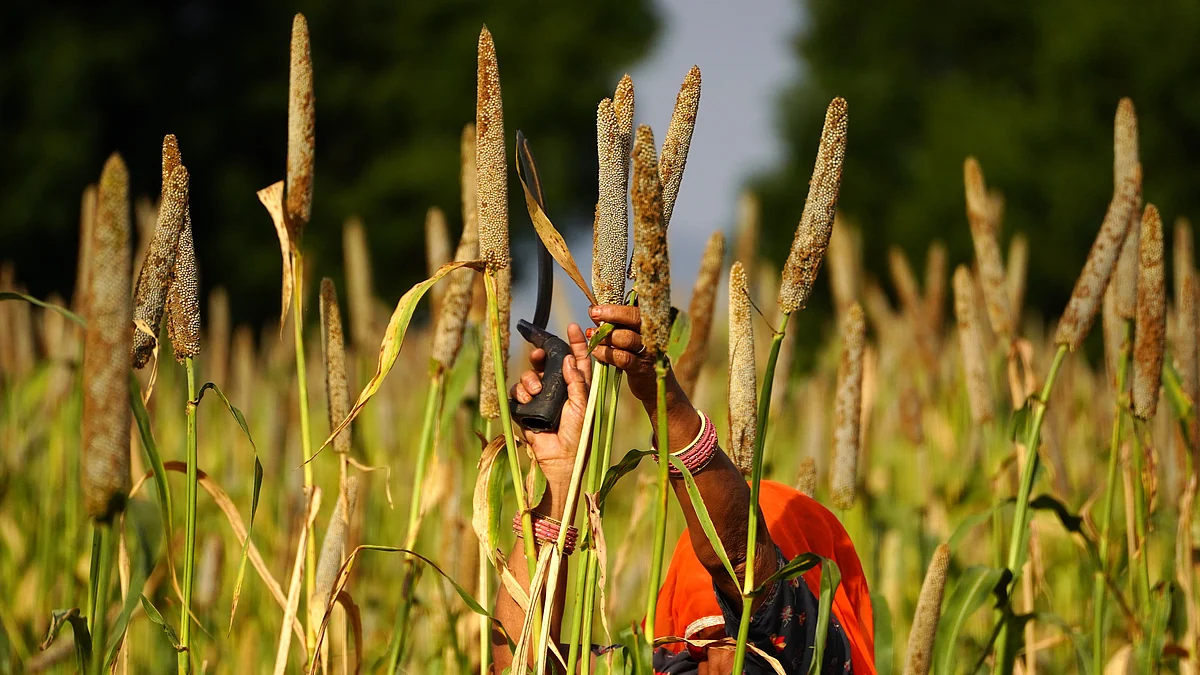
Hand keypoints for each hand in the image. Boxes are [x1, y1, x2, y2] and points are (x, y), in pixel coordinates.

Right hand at [509, 323, 591, 482]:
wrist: (560, 458)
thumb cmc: (578, 433)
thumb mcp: (583, 405)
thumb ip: (577, 381)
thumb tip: (569, 358)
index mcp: (577, 386)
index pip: (577, 359)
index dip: (576, 342)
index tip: (573, 326)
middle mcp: (558, 388)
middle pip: (547, 362)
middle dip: (540, 355)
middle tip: (537, 354)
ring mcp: (541, 397)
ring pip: (529, 375)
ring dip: (530, 379)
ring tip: (535, 392)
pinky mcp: (525, 407)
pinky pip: (517, 390)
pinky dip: (520, 392)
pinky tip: (526, 400)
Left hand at [585, 304, 662, 404]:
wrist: (654, 386)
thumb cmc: (638, 357)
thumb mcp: (630, 338)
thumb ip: (615, 325)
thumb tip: (594, 311)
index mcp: (650, 324)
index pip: (635, 309)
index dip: (615, 307)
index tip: (596, 308)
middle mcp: (653, 335)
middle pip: (635, 318)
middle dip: (612, 314)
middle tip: (594, 314)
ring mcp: (649, 351)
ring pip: (628, 338)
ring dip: (606, 336)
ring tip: (592, 335)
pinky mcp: (642, 368)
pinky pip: (623, 358)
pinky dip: (607, 353)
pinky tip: (596, 351)